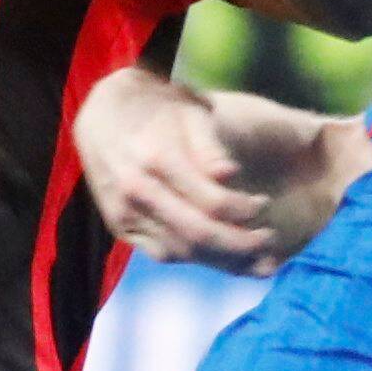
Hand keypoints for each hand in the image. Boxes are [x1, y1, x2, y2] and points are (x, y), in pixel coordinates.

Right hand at [72, 70, 278, 265]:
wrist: (102, 114)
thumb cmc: (158, 109)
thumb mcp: (189, 112)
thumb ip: (210, 147)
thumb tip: (231, 175)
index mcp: (159, 159)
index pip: (212, 202)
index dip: (245, 210)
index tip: (263, 203)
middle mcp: (138, 191)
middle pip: (198, 234)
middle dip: (241, 245)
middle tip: (269, 240)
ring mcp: (125, 213)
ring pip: (182, 251)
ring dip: (223, 261)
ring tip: (258, 260)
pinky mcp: (120, 226)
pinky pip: (163, 253)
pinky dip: (196, 258)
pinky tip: (222, 256)